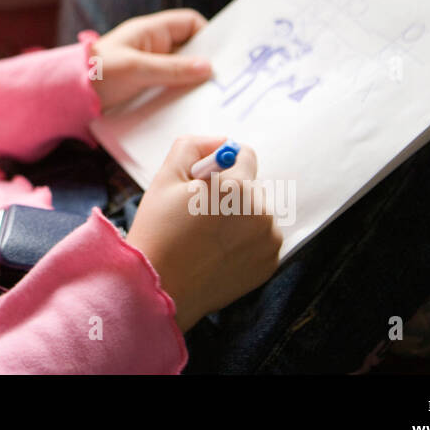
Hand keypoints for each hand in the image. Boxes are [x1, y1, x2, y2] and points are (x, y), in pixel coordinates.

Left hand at [88, 8, 211, 111]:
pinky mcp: (144, 87)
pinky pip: (169, 87)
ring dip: (192, 84)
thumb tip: (209, 67)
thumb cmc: (97, 72)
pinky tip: (188, 109)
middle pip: (189, 49)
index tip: (222, 58)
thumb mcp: (136, 69)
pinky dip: (179, 96)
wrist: (67, 94)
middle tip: (223, 84)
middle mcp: (152, 47)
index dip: (208, 36)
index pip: (190, 23)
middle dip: (204, 64)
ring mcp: (148, 67)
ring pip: (181, 71)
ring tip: (209, 100)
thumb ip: (172, 68)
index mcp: (151, 32)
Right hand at [123, 135, 282, 332]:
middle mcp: (261, 212)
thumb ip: (193, 145)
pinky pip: (262, 237)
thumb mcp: (165, 177)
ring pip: (257, 211)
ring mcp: (269, 240)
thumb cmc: (159, 231)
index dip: (220, 164)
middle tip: (198, 214)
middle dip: (230, 192)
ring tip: (208, 235)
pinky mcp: (270, 263)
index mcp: (237, 188)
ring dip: (240, 215)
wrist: (162, 287)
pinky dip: (246, 239)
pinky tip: (220, 251)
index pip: (244, 154)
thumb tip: (221, 142)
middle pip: (251, 185)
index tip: (202, 182)